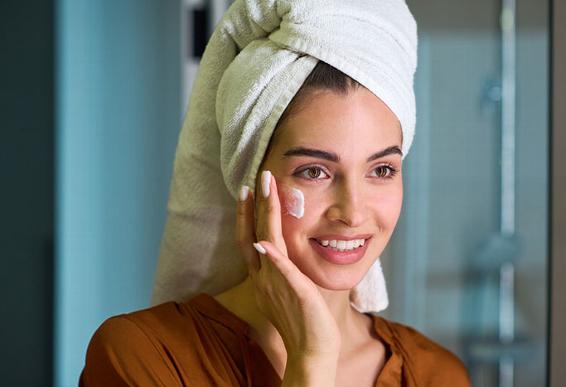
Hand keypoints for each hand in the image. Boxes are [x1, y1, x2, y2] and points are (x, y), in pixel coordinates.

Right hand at [236, 170, 340, 360]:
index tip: (247, 191)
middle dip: (253, 205)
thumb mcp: (287, 290)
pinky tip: (265, 241)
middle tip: (255, 178)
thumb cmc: (302, 320)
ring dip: (264, 215)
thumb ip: (281, 270)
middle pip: (252, 235)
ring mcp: (277, 284)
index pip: (249, 239)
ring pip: (266, 243)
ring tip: (264, 189)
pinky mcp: (294, 292)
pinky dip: (272, 256)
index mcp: (263, 277)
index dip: (246, 215)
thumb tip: (278, 253)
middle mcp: (264, 277)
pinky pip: (281, 271)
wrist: (311, 351)